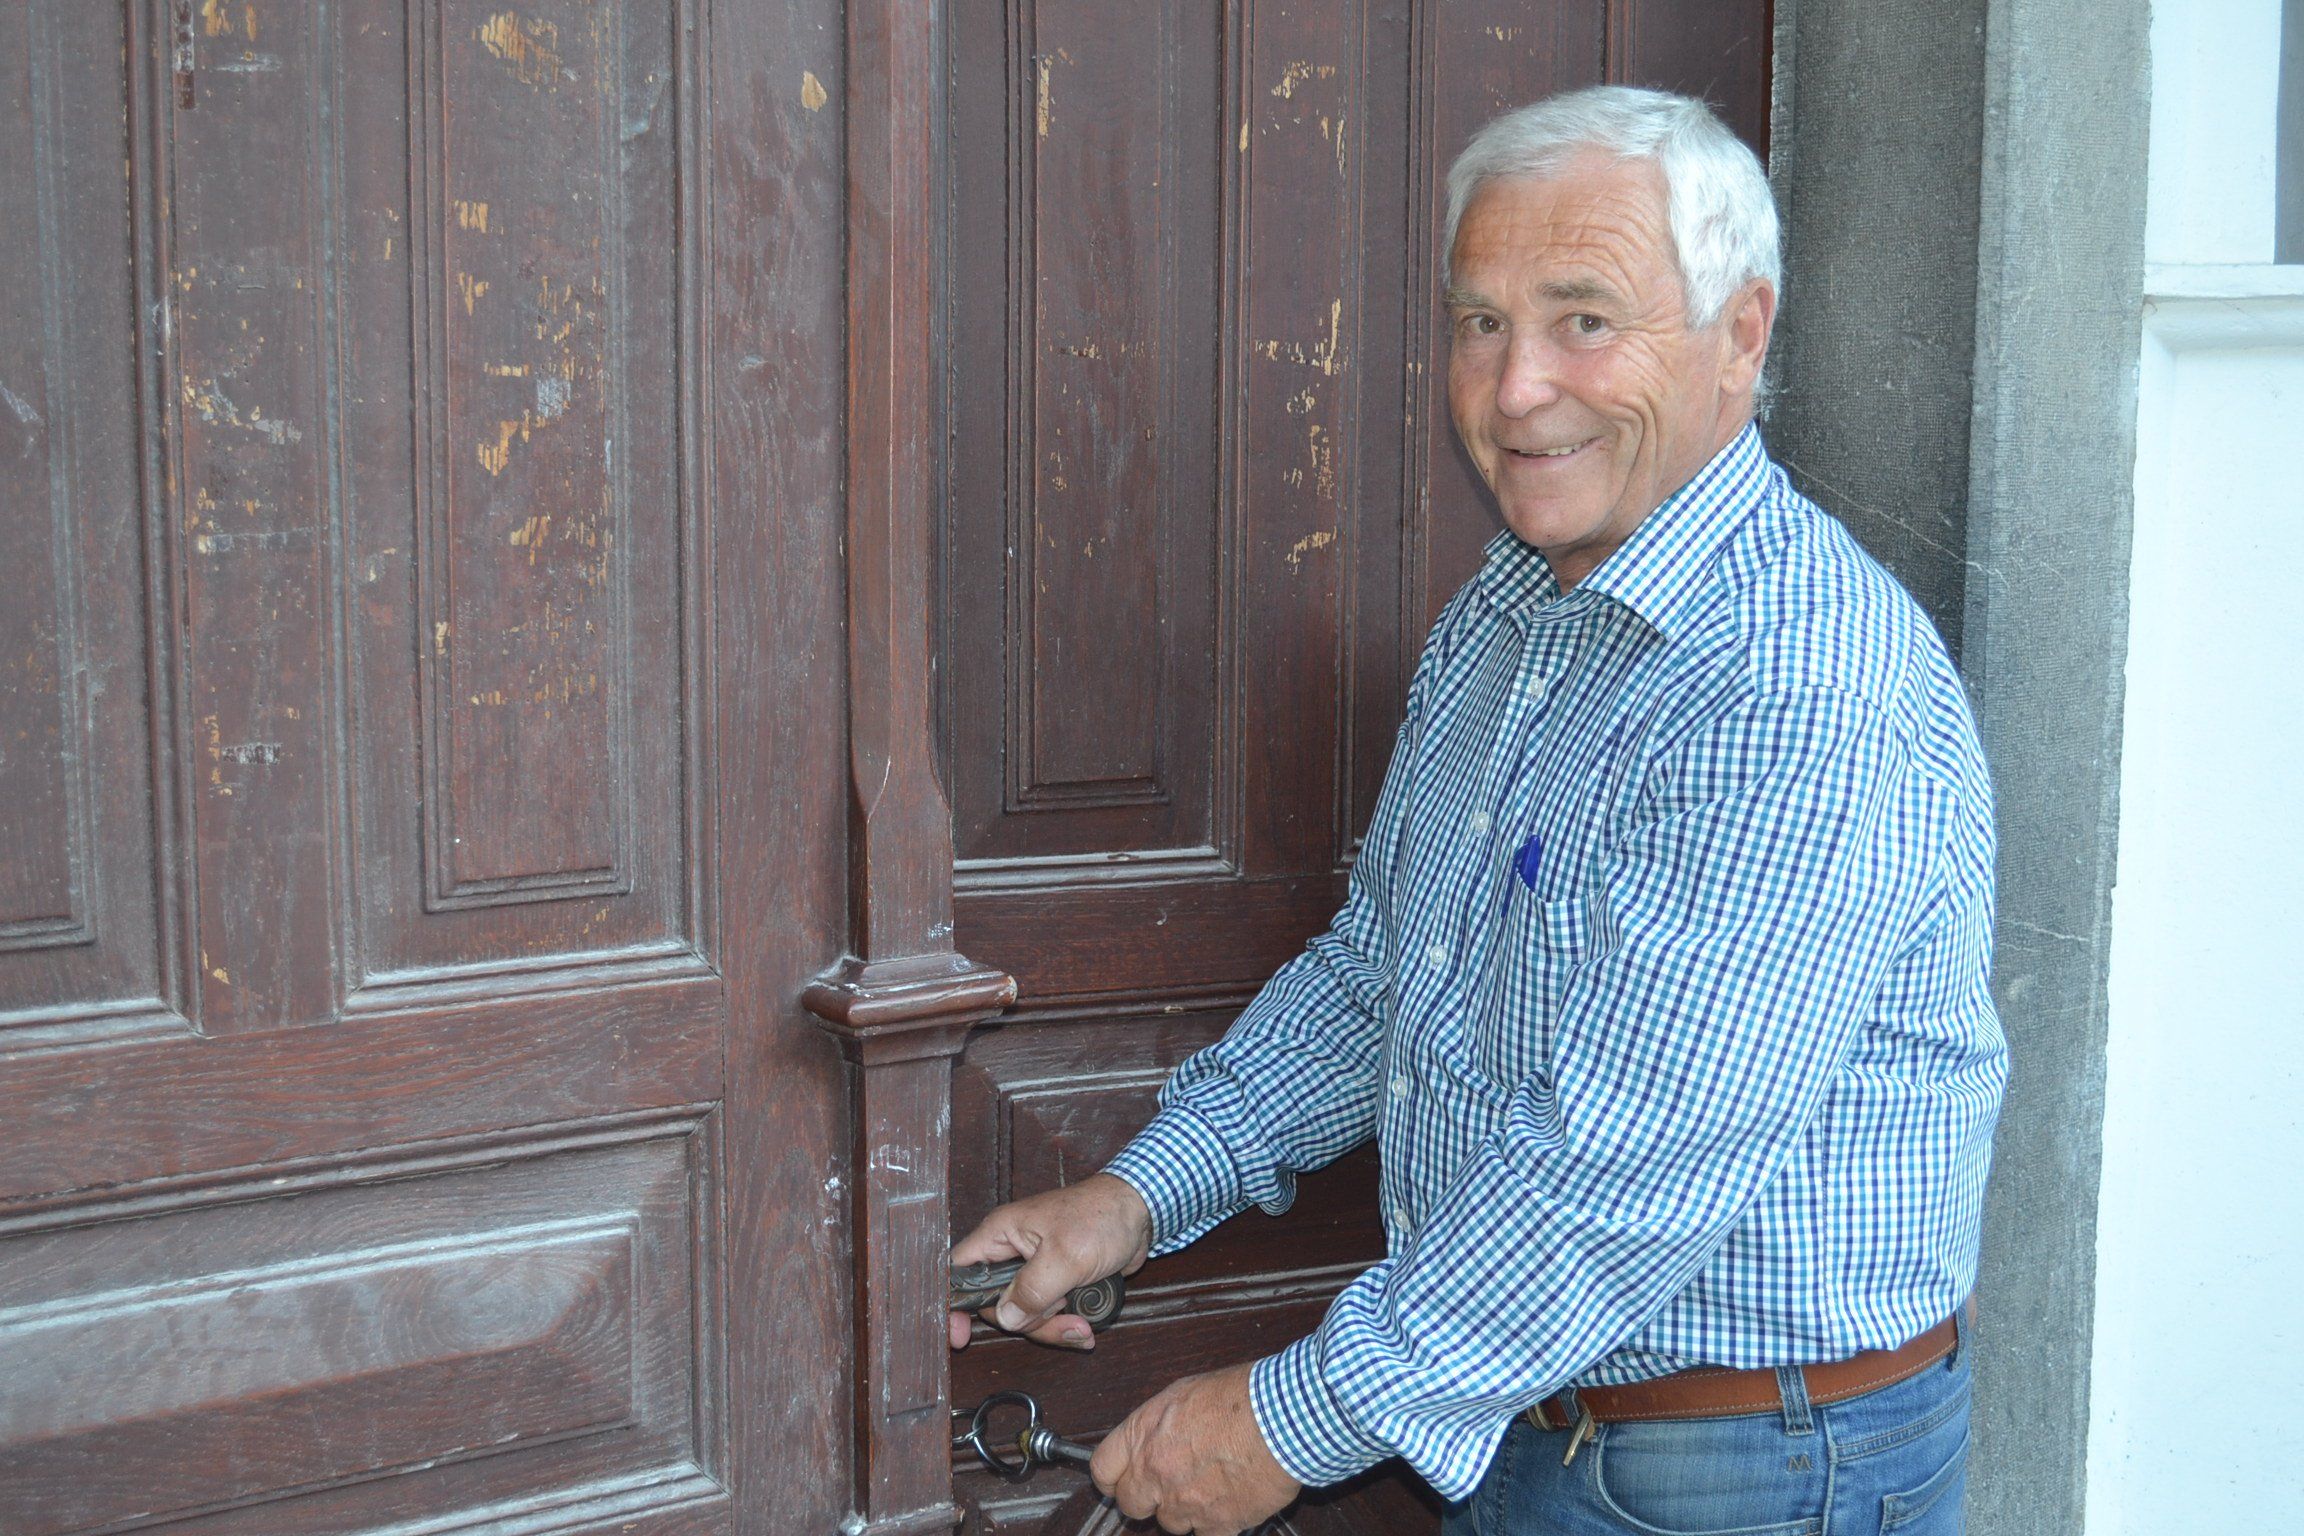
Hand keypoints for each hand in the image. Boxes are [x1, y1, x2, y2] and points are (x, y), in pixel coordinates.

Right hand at [948, 1172, 1151, 1349]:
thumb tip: (1007, 1318)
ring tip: (1082, 1324)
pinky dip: (1066, 1323)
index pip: (959, 1272)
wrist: (1140, 1212)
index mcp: (1001, 1234)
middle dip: (1027, 1322)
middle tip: (1059, 1317)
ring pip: (1025, 1314)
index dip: (954, 1304)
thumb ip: (1032, 1290)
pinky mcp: (1057, 1281)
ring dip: (1053, 1326)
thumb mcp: (1065, 1257)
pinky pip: (1049, 1313)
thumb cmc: (1102, 1218)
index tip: (960, 1335)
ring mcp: (1035, 1269)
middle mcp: (1013, 1252)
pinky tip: (1087, 1322)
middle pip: (997, 1304)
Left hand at [1091, 1362, 1299, 1533]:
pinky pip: (1204, 1535)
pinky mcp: (1216, 1524)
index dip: (1111, 1477)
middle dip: (1145, 1497)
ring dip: (1183, 1510)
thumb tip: (1153, 1437)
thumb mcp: (1185, 1393)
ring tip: (1208, 1485)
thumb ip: (1159, 1423)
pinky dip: (1214, 1523)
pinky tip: (1229, 1501)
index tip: (1118, 1481)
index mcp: (1143, 1434)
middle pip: (1129, 1504)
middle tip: (1165, 1486)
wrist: (1282, 1419)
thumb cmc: (1241, 1397)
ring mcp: (1184, 1503)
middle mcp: (1155, 1472)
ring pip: (1168, 1523)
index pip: (1102, 1469)